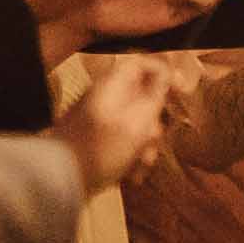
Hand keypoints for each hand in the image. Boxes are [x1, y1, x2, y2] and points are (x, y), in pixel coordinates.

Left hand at [54, 57, 172, 189]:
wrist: (62, 179)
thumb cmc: (105, 147)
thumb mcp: (138, 119)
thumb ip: (155, 93)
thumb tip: (167, 71)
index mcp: (112, 85)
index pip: (142, 63)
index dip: (164, 73)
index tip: (181, 92)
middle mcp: (106, 98)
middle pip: (143, 99)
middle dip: (155, 123)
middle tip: (153, 139)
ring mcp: (101, 121)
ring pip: (137, 125)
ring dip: (146, 146)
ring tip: (142, 163)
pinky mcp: (97, 142)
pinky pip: (124, 143)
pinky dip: (132, 157)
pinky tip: (132, 175)